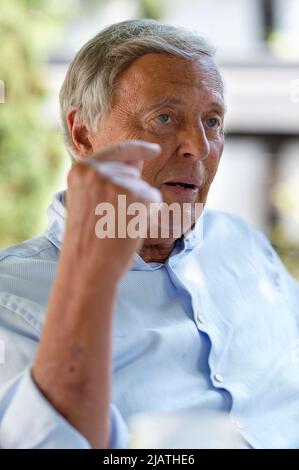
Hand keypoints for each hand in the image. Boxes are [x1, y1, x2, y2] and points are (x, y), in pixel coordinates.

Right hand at [64, 140, 161, 280]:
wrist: (87, 268)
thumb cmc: (87, 240)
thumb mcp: (87, 200)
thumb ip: (107, 178)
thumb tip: (137, 161)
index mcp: (81, 170)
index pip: (117, 151)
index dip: (138, 149)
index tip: (154, 150)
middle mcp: (98, 171)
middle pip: (133, 172)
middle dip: (132, 193)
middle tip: (112, 220)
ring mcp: (119, 182)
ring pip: (145, 188)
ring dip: (139, 207)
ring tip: (118, 226)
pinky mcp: (139, 196)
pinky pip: (155, 200)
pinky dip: (148, 215)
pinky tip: (130, 228)